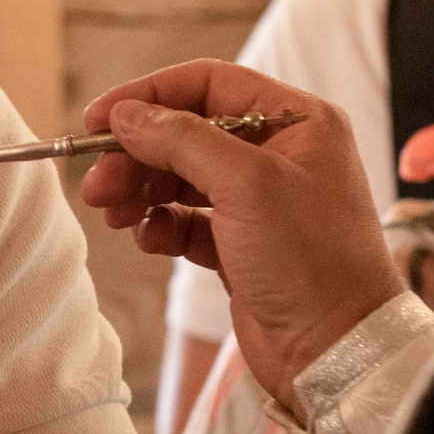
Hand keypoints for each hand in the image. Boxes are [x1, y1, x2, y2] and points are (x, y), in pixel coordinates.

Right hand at [79, 60, 403, 406]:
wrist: (336, 349)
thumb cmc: (312, 261)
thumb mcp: (247, 185)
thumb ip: (182, 140)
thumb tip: (128, 116)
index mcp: (297, 122)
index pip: (209, 84)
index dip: (149, 96)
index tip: (99, 118)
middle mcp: (279, 155)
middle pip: (186, 133)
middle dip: (136, 154)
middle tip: (97, 183)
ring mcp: (259, 202)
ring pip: (180, 177)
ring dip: (140, 190)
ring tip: (112, 212)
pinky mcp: (241, 246)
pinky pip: (186, 221)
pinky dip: (161, 226)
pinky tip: (151, 239)